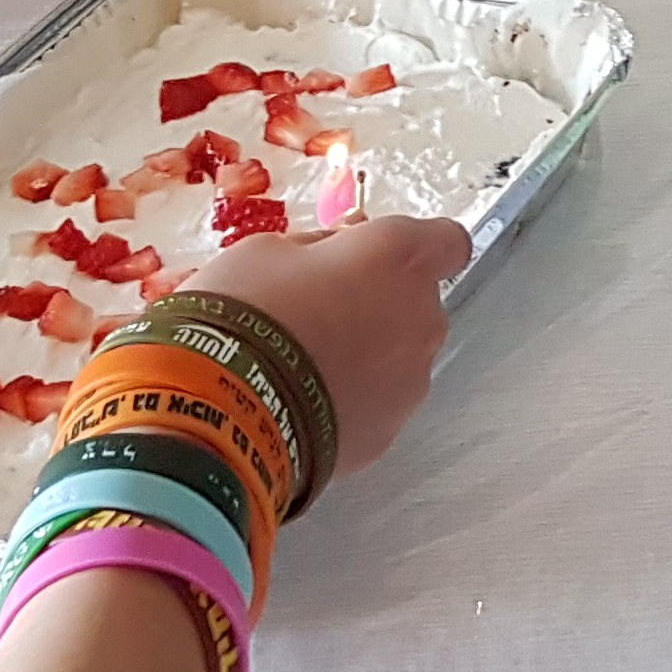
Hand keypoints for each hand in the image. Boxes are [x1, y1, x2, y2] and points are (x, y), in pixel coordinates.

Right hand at [180, 213, 473, 486]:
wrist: (223, 412)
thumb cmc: (246, 316)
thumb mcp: (270, 251)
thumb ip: (324, 246)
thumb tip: (343, 247)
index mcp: (398, 258)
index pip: (448, 241)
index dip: (417, 246)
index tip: (380, 255)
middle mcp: (421, 316)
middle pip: (418, 301)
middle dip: (381, 301)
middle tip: (322, 308)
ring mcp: (411, 379)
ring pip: (401, 354)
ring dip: (369, 352)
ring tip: (307, 363)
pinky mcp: (390, 430)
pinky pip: (380, 401)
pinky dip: (355, 397)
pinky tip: (307, 400)